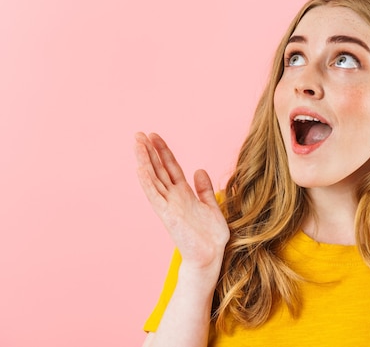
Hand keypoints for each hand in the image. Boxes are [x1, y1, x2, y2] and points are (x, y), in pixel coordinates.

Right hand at [134, 132, 229, 277]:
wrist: (210, 256)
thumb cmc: (211, 235)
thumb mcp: (211, 205)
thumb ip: (204, 188)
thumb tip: (199, 169)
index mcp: (184, 194)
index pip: (170, 167)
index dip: (163, 152)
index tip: (154, 136)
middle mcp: (173, 197)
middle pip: (158, 169)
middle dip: (149, 151)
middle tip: (138, 134)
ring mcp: (168, 205)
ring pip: (153, 178)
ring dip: (144, 161)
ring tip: (137, 144)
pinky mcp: (167, 215)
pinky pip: (154, 195)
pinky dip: (147, 181)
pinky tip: (140, 168)